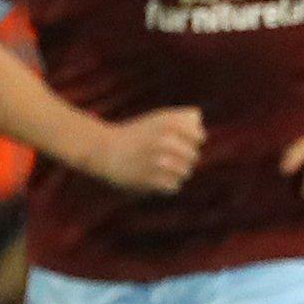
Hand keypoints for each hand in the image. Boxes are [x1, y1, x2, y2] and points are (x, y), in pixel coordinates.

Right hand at [89, 107, 203, 193]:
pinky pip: (174, 186)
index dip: (193, 142)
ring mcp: (157, 161)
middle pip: (194, 157)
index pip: (199, 137)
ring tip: (161, 169)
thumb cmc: (137, 134)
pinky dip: (167, 185)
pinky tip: (155, 178)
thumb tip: (199, 125)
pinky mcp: (150, 179)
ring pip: (185, 172)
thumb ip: (183, 118)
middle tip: (166, 158)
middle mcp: (165, 140)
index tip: (180, 143)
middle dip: (184, 159)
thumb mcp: (160, 118)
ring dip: (176, 173)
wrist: (103, 150)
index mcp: (169, 123)